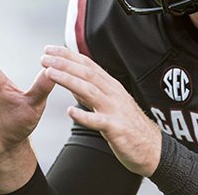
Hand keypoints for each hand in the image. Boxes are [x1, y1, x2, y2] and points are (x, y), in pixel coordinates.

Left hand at [41, 46, 161, 176]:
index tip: (49, 49)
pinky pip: (98, 121)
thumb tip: (70, 79)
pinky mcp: (116, 128)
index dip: (67, 55)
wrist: (152, 148)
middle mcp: (112, 93)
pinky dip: (84, 116)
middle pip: (86, 73)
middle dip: (64, 63)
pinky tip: (70, 112)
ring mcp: (115, 109)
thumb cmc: (127, 124)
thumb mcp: (108, 102)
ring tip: (49, 74)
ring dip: (68, 80)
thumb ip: (89, 91)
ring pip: (89, 91)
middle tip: (44, 57)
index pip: (87, 64)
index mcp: (110, 85)